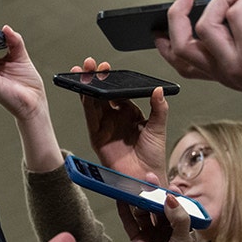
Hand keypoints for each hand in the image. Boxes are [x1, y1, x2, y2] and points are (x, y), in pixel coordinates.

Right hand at [71, 57, 169, 180]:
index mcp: (130, 114)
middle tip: (90, 64)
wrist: (145, 177)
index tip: (108, 68)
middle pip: (102, 95)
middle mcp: (115, 119)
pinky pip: (90, 117)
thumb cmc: (153, 157)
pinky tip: (84, 92)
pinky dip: (86, 104)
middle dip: (95, 79)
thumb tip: (158, 89)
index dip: (112, 80)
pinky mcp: (97, 137)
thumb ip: (158, 108)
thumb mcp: (158, 128)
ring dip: (87, 87)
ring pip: (93, 103)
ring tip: (83, 72)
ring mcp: (104, 127)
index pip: (118, 93)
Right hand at [118, 188, 197, 241]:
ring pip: (144, 213)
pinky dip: (125, 211)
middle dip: (153, 193)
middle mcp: (168, 230)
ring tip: (133, 188)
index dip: (172, 195)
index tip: (166, 183)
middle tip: (146, 179)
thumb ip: (179, 220)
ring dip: (139, 201)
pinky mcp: (137, 241)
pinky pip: (130, 223)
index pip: (178, 207)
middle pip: (159, 207)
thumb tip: (170, 198)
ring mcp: (151, 235)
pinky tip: (121, 199)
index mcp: (184, 230)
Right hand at [155, 0, 241, 100]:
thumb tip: (226, 11)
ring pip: (204, 25)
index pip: (182, 64)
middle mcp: (223, 71)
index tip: (161, 28)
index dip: (165, 44)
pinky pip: (235, 13)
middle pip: (181, 44)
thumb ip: (236, 45)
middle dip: (176, 15)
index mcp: (222, 75)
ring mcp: (235, 62)